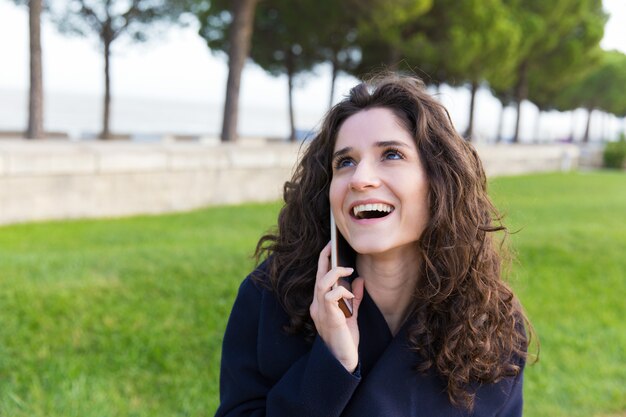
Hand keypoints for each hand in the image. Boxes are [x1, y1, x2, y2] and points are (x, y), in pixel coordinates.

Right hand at [309, 242, 363, 372]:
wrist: (344, 361)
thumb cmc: (346, 339)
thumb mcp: (351, 314)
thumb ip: (353, 297)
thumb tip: (359, 279)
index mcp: (321, 303)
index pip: (320, 277)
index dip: (324, 261)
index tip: (331, 245)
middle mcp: (317, 306)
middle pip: (318, 275)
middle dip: (325, 258)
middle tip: (332, 243)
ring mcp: (321, 312)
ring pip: (322, 283)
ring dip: (335, 273)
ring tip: (347, 268)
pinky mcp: (329, 318)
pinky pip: (331, 297)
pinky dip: (341, 291)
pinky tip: (349, 294)